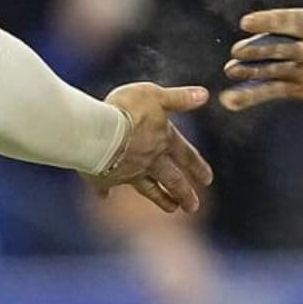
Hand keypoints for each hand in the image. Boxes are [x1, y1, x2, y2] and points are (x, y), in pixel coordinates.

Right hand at [85, 83, 213, 213]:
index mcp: (163, 140)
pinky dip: (106, 191)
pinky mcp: (106, 178)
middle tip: (193, 207)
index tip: (207, 180)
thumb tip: (205, 94)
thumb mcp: (155, 95)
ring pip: (149, 189)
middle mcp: (149, 160)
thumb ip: (179, 98)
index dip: (198, 167)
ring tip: (171, 209)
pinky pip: (108, 186)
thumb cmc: (125, 109)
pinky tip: (105, 197)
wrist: (94, 131)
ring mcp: (129, 172)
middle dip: (184, 193)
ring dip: (161, 199)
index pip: (186, 155)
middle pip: (172, 180)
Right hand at [220, 5, 302, 110]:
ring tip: (229, 75)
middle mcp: (301, 44)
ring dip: (248, 73)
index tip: (246, 22)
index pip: (289, 20)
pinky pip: (268, 91)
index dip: (269, 21)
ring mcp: (295, 66)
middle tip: (237, 54)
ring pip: (267, 70)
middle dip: (257, 50)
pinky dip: (249, 96)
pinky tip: (228, 102)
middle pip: (275, 46)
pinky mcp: (294, 87)